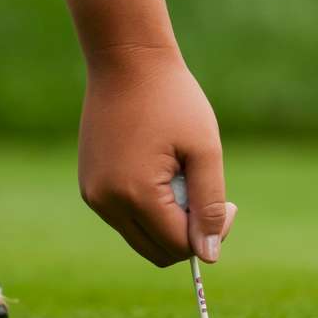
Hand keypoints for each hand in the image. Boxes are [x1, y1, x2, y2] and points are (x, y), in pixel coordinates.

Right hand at [77, 47, 237, 266]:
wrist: (127, 60)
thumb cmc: (173, 98)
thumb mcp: (204, 149)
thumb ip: (209, 205)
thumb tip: (208, 257)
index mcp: (135, 194)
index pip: (179, 246)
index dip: (210, 234)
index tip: (228, 203)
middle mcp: (105, 202)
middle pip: (156, 251)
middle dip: (188, 232)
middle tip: (204, 189)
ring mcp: (92, 195)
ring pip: (140, 236)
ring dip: (168, 219)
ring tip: (179, 174)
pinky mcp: (89, 185)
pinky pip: (124, 217)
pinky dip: (148, 207)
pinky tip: (159, 168)